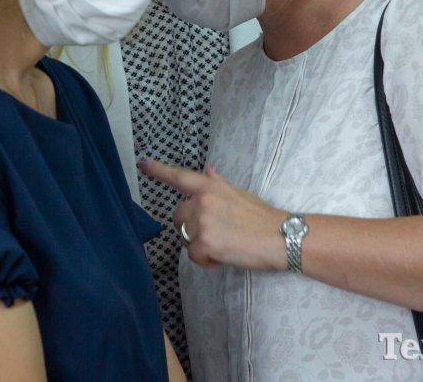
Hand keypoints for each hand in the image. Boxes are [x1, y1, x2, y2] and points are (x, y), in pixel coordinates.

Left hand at [138, 160, 286, 270]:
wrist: (279, 236)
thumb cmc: (261, 217)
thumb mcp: (239, 194)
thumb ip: (218, 184)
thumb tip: (208, 170)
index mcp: (210, 187)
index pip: (180, 177)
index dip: (159, 170)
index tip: (143, 164)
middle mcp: (202, 201)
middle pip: (178, 217)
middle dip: (191, 227)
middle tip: (215, 233)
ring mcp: (201, 221)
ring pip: (185, 238)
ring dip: (200, 245)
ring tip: (224, 243)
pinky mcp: (204, 242)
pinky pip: (193, 255)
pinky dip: (206, 259)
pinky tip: (224, 254)